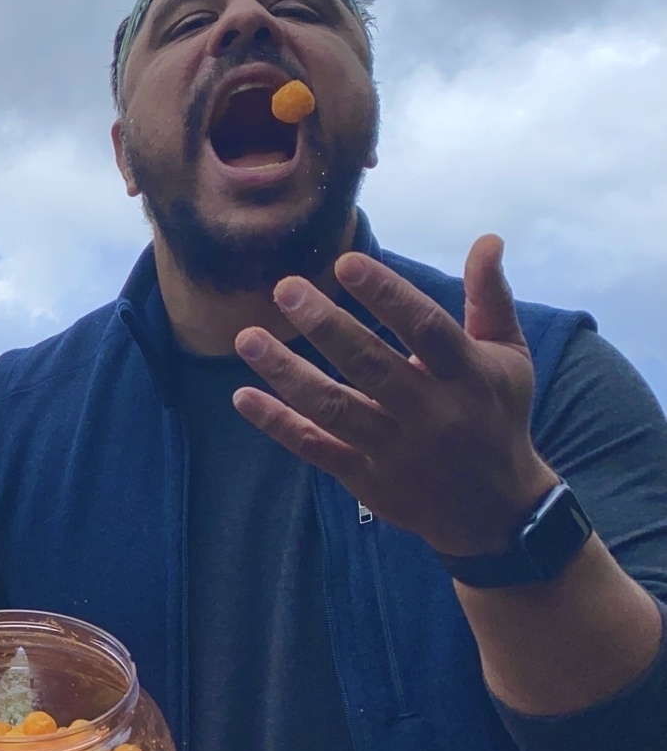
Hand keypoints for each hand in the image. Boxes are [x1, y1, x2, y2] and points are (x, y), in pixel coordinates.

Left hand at [232, 234, 559, 557]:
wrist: (494, 511)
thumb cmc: (495, 416)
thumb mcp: (508, 358)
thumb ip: (489, 299)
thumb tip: (487, 238)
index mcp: (467, 376)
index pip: (425, 329)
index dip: (387, 295)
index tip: (345, 262)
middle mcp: (430, 414)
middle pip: (371, 367)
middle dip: (327, 327)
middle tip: (285, 289)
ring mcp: (394, 450)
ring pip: (334, 409)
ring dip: (286, 374)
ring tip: (247, 339)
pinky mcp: (365, 479)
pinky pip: (315, 449)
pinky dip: (278, 424)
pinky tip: (243, 396)